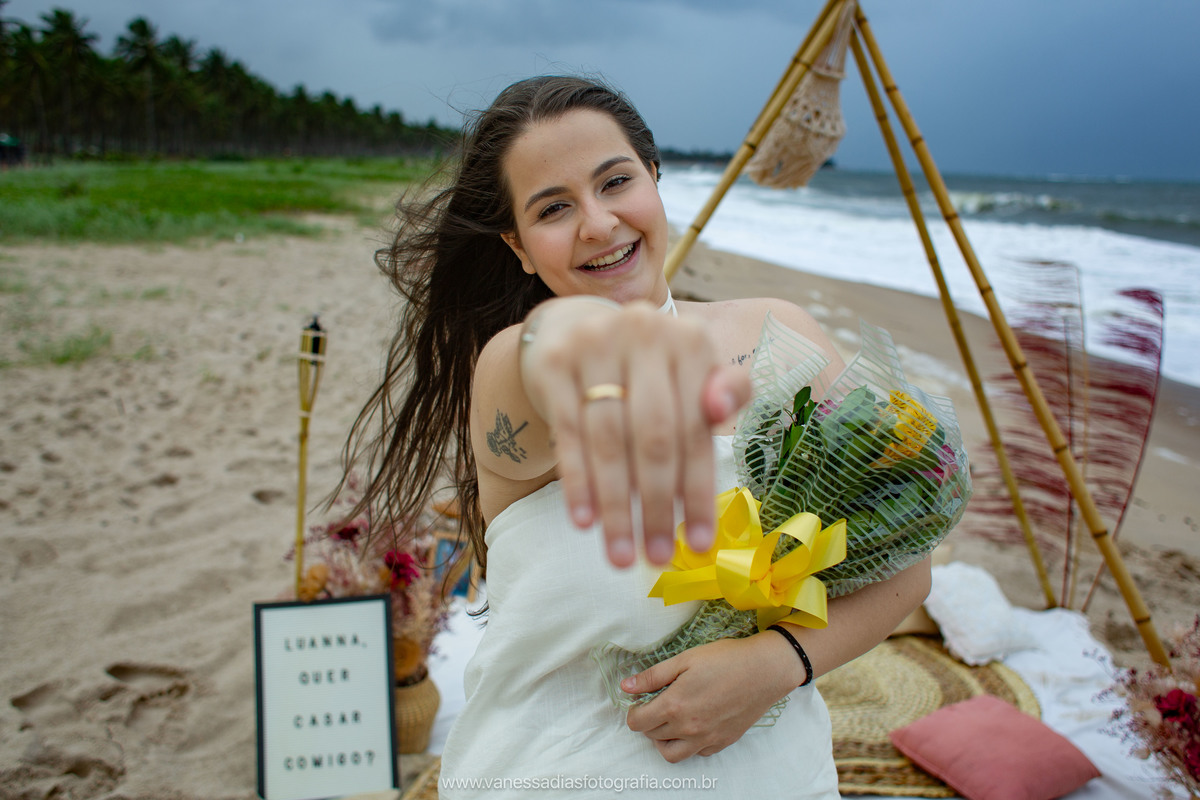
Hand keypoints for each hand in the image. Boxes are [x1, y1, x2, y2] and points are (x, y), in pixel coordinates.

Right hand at [523, 299, 750, 567]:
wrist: (576, 330)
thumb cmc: (649, 370)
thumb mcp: (691, 377)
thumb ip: (724, 394)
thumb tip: (722, 410)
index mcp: (690, 340)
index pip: (696, 429)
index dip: (698, 491)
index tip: (699, 544)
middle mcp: (643, 332)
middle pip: (652, 436)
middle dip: (655, 505)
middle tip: (656, 558)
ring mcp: (594, 343)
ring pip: (607, 440)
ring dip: (615, 506)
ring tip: (622, 555)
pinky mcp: (554, 361)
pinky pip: (568, 433)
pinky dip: (577, 482)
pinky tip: (585, 521)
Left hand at [621, 634, 800, 762]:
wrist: (764, 671)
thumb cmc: (725, 659)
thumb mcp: (684, 660)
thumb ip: (653, 676)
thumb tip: (626, 686)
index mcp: (674, 706)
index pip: (638, 723)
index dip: (633, 712)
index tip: (640, 701)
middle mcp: (688, 728)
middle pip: (652, 736)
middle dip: (648, 721)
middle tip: (655, 704)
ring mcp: (706, 738)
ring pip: (671, 753)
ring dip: (664, 740)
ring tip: (670, 720)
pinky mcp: (722, 742)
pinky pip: (696, 753)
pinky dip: (688, 744)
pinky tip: (693, 724)